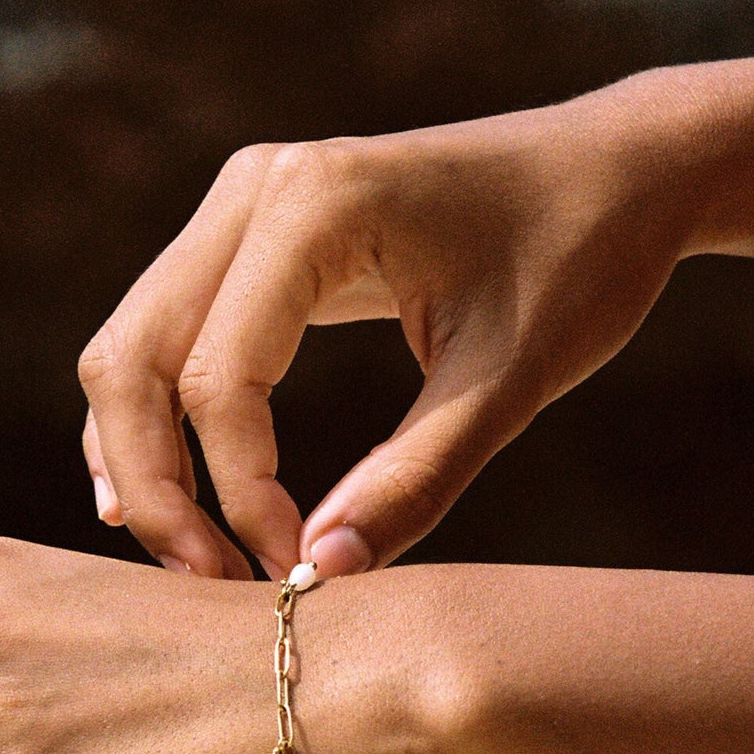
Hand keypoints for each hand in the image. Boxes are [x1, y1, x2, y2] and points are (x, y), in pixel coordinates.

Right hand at [79, 70, 697, 579]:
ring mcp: (245, 207)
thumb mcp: (510, 378)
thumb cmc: (581, 258)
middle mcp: (255, 190)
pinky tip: (183, 495)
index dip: (240, 494)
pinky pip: (170, 337)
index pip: (221, 379)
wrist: (619, 170)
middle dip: (157, 486)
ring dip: (144, 458)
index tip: (290, 569)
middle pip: (134, 360)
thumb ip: (415, 478)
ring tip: (195, 557)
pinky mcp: (256, 237)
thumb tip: (318, 572)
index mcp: (315, 206)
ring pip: (134, 349)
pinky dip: (164, 419)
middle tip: (207, 583)